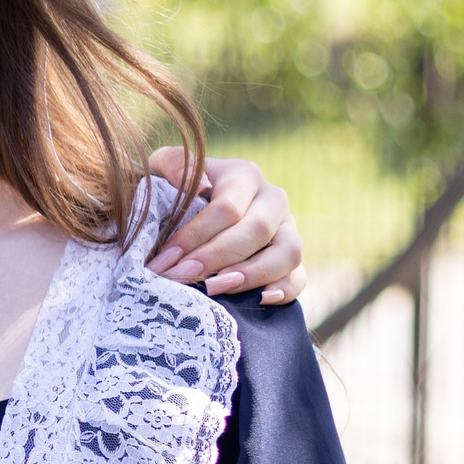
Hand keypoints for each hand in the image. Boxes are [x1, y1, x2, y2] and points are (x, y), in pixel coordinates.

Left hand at [144, 150, 305, 304]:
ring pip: (287, 252)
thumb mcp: (163, 166)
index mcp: (244, 175)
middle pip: (257, 230)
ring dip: (252, 274)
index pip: (227, 208)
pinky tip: (261, 300)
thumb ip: (173, 164)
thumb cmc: (173, 188)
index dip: (196, 236)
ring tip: (215, 288)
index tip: (165, 260)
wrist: (191, 209)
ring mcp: (287, 229)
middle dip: (217, 258)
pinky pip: (299, 276)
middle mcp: (272, 199)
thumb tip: (201, 187)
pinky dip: (285, 289)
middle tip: (183, 278)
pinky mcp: (291, 257)